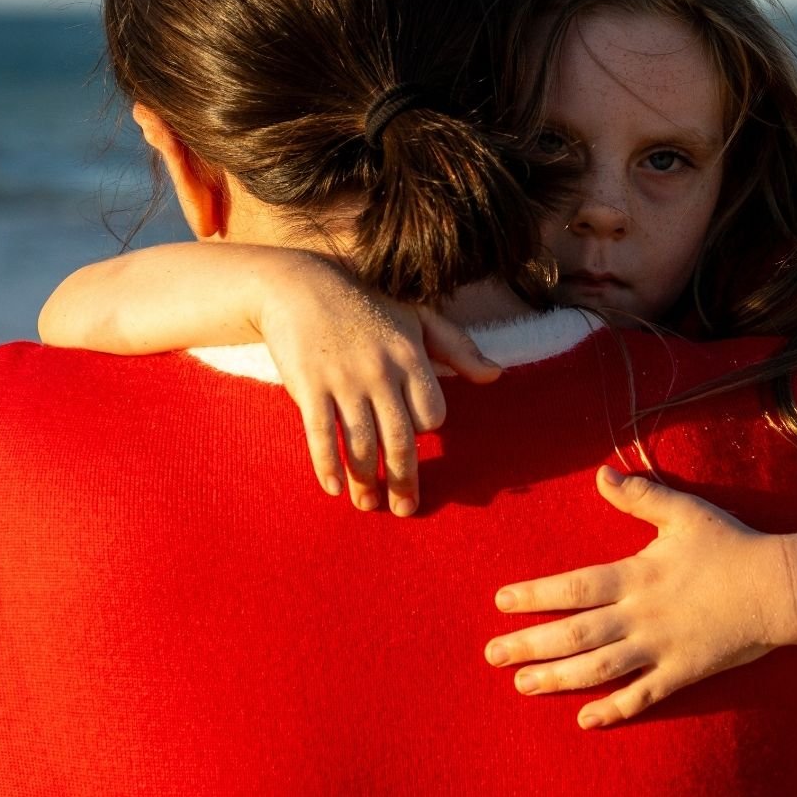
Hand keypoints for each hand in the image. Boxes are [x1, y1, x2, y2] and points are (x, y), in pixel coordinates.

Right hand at [255, 253, 500, 516]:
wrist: (300, 286)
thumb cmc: (365, 305)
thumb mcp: (417, 318)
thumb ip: (459, 347)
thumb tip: (496, 376)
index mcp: (411, 356)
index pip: (432, 414)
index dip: (424, 430)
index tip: (411, 438)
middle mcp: (381, 371)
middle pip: (400, 440)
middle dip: (404, 480)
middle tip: (406, 509)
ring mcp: (344, 380)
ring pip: (361, 444)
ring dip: (366, 481)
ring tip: (368, 504)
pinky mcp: (309, 386)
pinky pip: (322, 435)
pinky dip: (328, 466)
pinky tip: (334, 488)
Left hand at [484, 466, 796, 728]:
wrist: (781, 590)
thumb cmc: (732, 546)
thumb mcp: (684, 513)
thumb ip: (639, 496)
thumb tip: (601, 474)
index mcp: (637, 575)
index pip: (573, 588)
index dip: (534, 596)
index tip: (501, 603)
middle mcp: (641, 616)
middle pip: (575, 634)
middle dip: (530, 645)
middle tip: (492, 654)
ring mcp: (661, 649)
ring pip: (599, 670)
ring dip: (557, 678)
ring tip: (522, 685)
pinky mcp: (683, 673)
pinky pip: (642, 697)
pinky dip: (613, 710)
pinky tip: (585, 719)